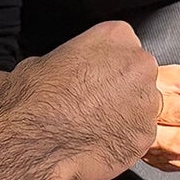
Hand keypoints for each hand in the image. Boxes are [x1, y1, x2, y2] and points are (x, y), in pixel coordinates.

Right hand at [0, 22, 159, 179]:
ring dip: (124, 116)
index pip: (121, 45)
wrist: (32, 142)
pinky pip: (138, 136)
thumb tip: (65, 72)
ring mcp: (147, 102)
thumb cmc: (33, 99)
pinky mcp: (146, 135)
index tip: (92, 77)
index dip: (105, 65)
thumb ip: (69, 61)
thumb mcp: (42, 61)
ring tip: (93, 127)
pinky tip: (98, 144)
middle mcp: (139, 65)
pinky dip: (122, 141)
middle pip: (138, 75)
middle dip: (120, 89)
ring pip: (141, 107)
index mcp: (115, 36)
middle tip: (93, 104)